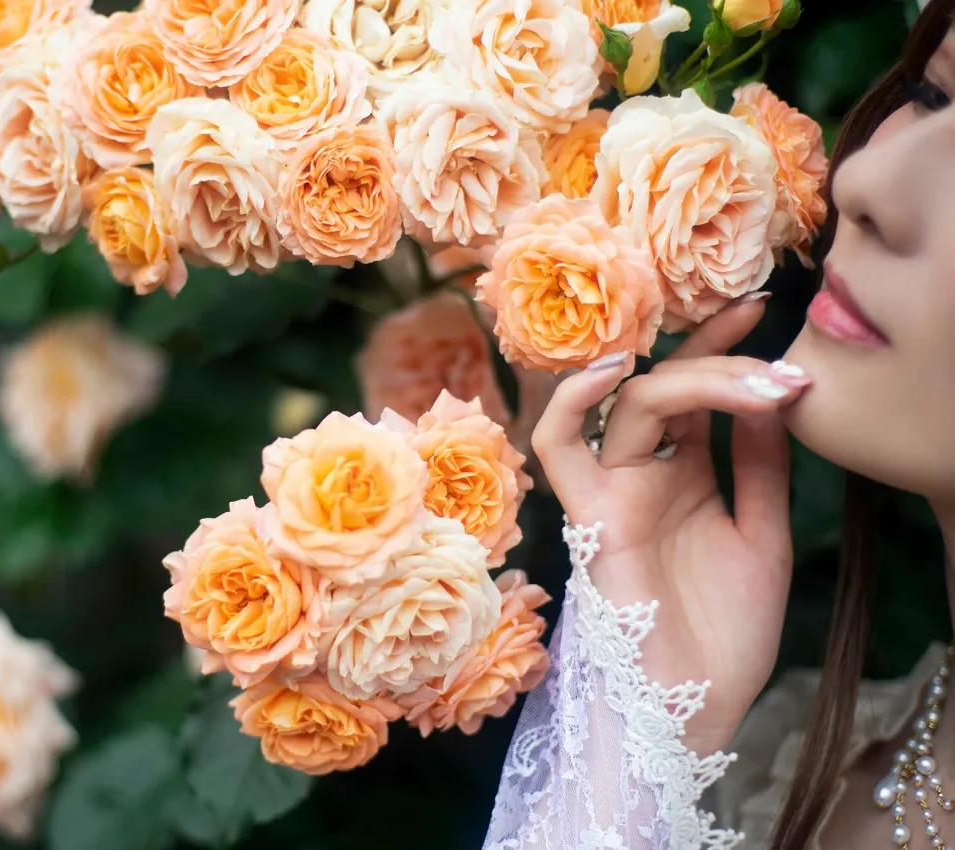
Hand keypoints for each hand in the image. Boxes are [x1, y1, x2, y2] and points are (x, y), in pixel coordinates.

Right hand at [531, 299, 809, 755]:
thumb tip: (771, 394)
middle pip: (669, 386)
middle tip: (779, 355)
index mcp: (682, 476)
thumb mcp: (761, 536)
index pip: (695, 390)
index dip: (723, 344)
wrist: (691, 711)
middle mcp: (642, 474)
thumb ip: (761, 467)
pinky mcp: (589, 517)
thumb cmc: (721, 637)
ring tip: (752, 383)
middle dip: (723, 359)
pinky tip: (622, 373)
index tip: (765, 303)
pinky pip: (558, 448)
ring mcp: (612, 492)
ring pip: (632, 404)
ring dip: (692, 378)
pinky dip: (575, 403)